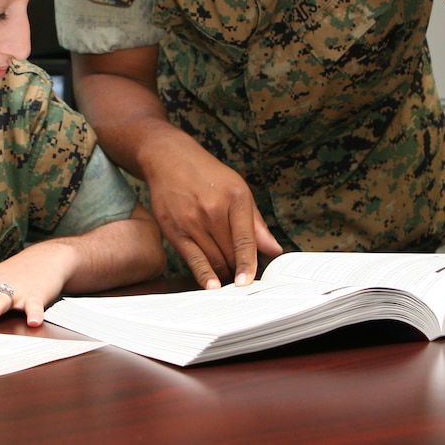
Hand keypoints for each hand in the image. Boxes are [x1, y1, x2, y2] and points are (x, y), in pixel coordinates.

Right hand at [145, 139, 281, 288]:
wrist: (169, 159)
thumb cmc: (208, 175)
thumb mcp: (238, 190)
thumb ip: (256, 223)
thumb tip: (274, 250)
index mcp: (235, 197)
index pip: (246, 239)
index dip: (249, 264)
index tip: (251, 282)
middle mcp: (213, 209)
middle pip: (230, 253)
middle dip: (238, 269)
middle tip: (243, 279)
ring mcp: (192, 220)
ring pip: (213, 259)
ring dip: (224, 273)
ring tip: (229, 279)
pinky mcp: (174, 230)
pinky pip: (192, 259)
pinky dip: (204, 275)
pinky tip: (211, 285)